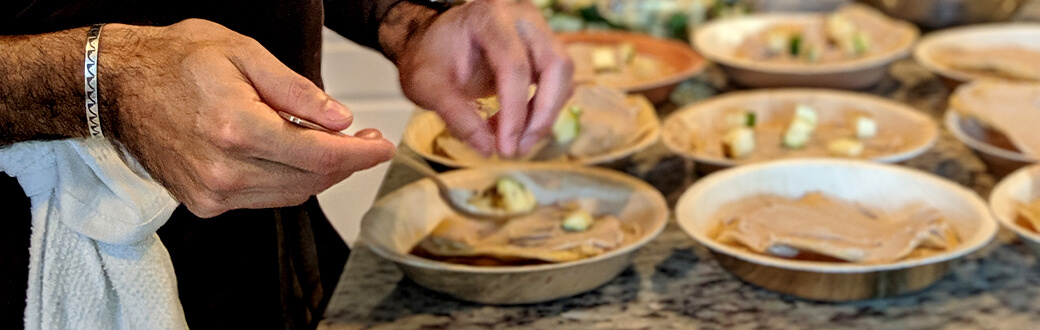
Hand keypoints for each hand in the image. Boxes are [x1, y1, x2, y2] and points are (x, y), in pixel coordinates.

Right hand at [102, 19, 394, 217]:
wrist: (117, 86)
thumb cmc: (174, 62)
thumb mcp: (243, 54)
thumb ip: (296, 91)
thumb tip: (339, 119)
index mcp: (236, 128)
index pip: (319, 155)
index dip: (359, 155)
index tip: (382, 147)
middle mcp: (224, 169)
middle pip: (310, 180)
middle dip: (347, 164)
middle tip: (365, 143)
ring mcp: (212, 192)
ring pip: (291, 196)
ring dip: (321, 176)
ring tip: (336, 147)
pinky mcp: (204, 203)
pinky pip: (265, 200)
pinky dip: (289, 182)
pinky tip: (295, 158)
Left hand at [391, 0, 573, 156]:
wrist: (433, 42)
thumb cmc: (430, 57)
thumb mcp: (428, 87)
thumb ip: (456, 117)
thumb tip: (486, 149)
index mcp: (488, 17)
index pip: (514, 66)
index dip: (515, 112)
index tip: (505, 147)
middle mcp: (520, 17)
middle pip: (555, 65)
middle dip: (543, 114)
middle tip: (520, 148)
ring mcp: (537, 29)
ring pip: (563, 73)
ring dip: (545, 114)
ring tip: (515, 140)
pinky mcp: (543, 47)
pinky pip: (559, 80)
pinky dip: (543, 108)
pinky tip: (516, 124)